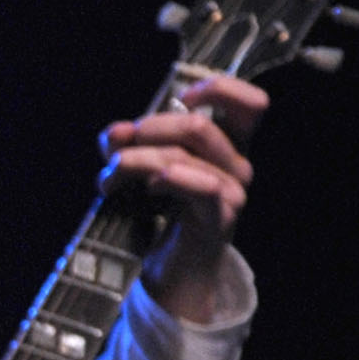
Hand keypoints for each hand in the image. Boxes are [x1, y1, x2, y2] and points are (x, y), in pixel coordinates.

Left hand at [102, 74, 265, 323]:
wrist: (172, 270)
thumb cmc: (160, 214)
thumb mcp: (140, 169)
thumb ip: (127, 144)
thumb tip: (115, 131)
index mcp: (226, 146)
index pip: (250, 104)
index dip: (221, 89)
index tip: (183, 96)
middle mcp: (237, 164)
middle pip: (199, 126)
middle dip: (148, 131)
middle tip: (114, 150)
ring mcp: (232, 192)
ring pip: (184, 156)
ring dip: (136, 162)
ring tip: (108, 178)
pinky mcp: (219, 218)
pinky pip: (203, 187)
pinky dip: (173, 178)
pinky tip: (151, 184)